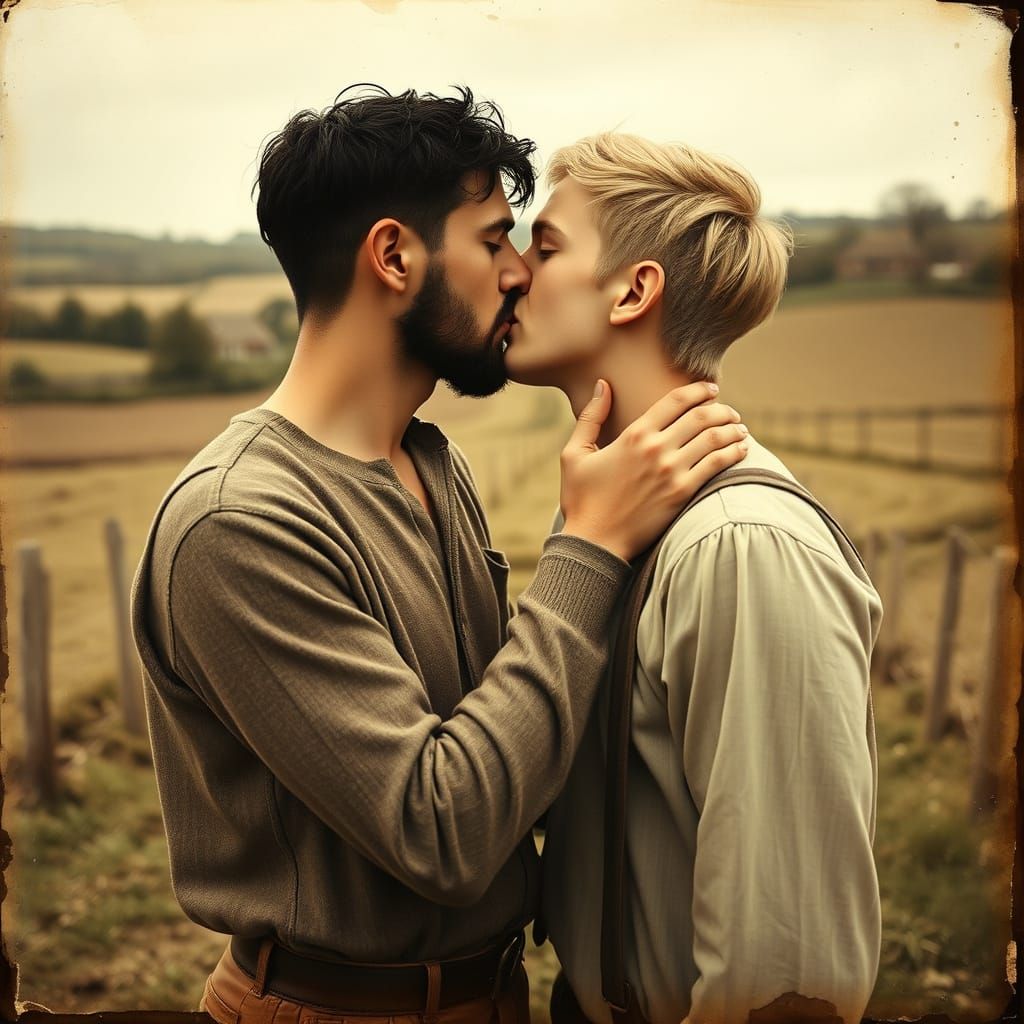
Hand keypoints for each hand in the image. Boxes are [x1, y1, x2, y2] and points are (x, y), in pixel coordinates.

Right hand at [559, 379, 747, 561]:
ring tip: (740, 429)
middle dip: (722, 409)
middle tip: (730, 411)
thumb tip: (603, 385)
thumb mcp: (574, 453)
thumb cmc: (581, 499)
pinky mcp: (682, 493)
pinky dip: (734, 453)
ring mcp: (671, 471)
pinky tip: (742, 450)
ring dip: (732, 429)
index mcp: (633, 435)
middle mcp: (655, 449)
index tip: (711, 389)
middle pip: (701, 416)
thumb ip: (590, 416)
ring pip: (714, 438)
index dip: (698, 390)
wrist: (594, 541)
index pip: (675, 401)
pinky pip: (717, 465)